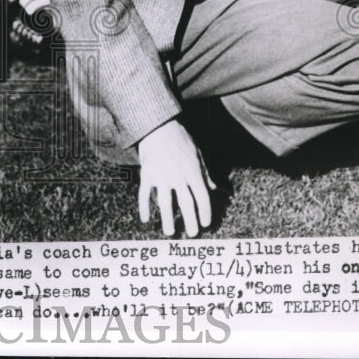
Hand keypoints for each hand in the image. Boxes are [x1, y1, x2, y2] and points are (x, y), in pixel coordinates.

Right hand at [137, 119, 215, 236]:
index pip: (202, 197)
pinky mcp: (147, 174)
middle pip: (186, 204)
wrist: (157, 125)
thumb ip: (205, 173)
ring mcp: (161, 176)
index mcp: (193, 171)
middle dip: (190, 221)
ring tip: (170, 232)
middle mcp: (178, 176)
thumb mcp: (197, 153)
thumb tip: (213, 188)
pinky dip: (144, 207)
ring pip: (165, 203)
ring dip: (167, 219)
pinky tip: (146, 219)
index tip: (206, 224)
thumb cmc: (180, 138)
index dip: (205, 212)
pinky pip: (144, 194)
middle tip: (192, 234)